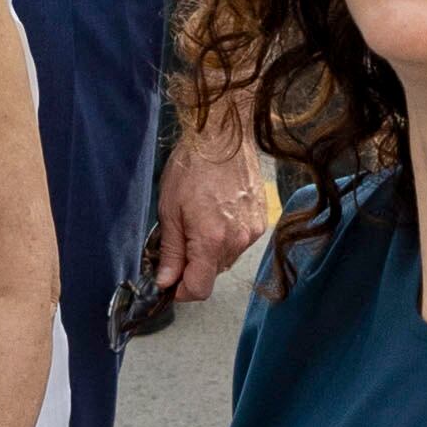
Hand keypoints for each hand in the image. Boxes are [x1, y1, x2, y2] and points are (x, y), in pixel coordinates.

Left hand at [157, 130, 271, 302]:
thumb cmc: (191, 167)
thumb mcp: (169, 210)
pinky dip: (226, 237)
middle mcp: (237, 241)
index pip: (199, 289)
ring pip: (226, 259)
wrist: (223, 136)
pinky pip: (239, 242)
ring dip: (210, 251)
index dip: (181, 290)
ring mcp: (253, 231)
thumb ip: (170, 251)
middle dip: (193, 266)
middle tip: (179, 239)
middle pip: (212, 274)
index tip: (169, 281)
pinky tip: (216, 213)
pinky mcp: (261, 221)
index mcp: (211, 240)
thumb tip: (165, 282)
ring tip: (199, 220)